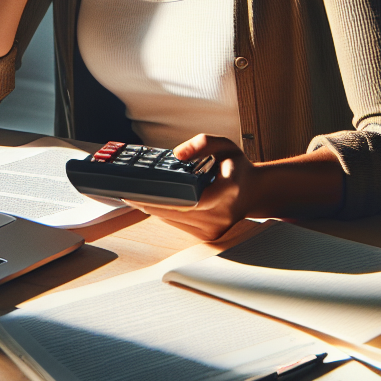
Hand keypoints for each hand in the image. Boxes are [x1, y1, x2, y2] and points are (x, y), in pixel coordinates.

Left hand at [126, 135, 263, 241]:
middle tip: (126, 192)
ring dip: (154, 209)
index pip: (192, 198)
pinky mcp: (209, 236)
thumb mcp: (225, 145)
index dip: (163, 197)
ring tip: (133, 196)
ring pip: (175, 220)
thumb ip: (202, 143)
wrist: (254, 192)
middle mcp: (222, 213)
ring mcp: (216, 228)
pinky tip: (151, 204)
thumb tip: (176, 154)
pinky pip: (179, 225)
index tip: (141, 192)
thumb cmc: (237, 168)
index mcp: (229, 189)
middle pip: (177, 212)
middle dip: (149, 202)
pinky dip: (165, 214)